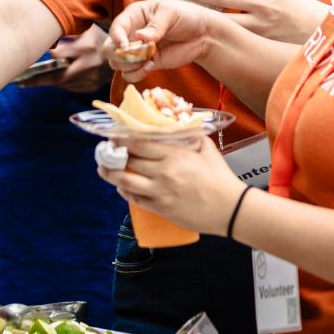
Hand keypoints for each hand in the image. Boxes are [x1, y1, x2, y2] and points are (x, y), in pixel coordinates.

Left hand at [24, 27, 109, 92]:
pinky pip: (70, 87)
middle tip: (21, 82)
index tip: (30, 59)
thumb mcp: (86, 31)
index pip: (59, 55)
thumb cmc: (99, 39)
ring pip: (63, 84)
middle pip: (58, 76)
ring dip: (46, 83)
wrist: (122, 55)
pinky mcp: (91, 87)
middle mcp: (88, 66)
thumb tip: (48, 42)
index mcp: (86, 48)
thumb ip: (69, 35)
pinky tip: (48, 81)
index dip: (44, 58)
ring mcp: (90, 79)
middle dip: (38, 80)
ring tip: (28, 82)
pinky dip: (59, 84)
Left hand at [97, 133, 243, 237]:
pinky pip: (135, 199)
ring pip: (126, 182)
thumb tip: (177, 124)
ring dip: (110, 175)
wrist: (230, 209)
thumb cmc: (220, 177)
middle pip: (129, 161)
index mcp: (174, 155)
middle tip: (106, 151)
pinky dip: (124, 192)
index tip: (113, 136)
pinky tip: (121, 187)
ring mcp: (160, 193)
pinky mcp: (161, 209)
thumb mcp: (206, 149)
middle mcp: (164, 173)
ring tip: (104, 169)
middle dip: (113, 155)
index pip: (139, 144)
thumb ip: (190, 135)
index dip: (122, 139)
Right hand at [103, 0, 222, 82]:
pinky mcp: (145, 64)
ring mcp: (136, 51)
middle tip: (139, 55)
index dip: (116, 39)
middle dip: (120, 55)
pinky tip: (151, 66)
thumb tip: (140, 36)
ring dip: (129, 65)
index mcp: (134, 16)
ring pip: (116, 64)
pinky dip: (136, 74)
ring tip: (149, 60)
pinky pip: (129, 75)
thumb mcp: (171, 14)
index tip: (126, 47)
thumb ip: (156, 26)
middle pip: (109, 49)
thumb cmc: (186, 16)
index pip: (116, 28)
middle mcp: (130, 33)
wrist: (203, 35)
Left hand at [179, 0, 331, 41]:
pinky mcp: (260, 41)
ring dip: (203, 12)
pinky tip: (205, 28)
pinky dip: (218, 30)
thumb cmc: (297, 7)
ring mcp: (260, 24)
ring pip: (223, 18)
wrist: (320, 30)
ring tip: (188, 8)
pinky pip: (233, 35)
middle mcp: (263, 2)